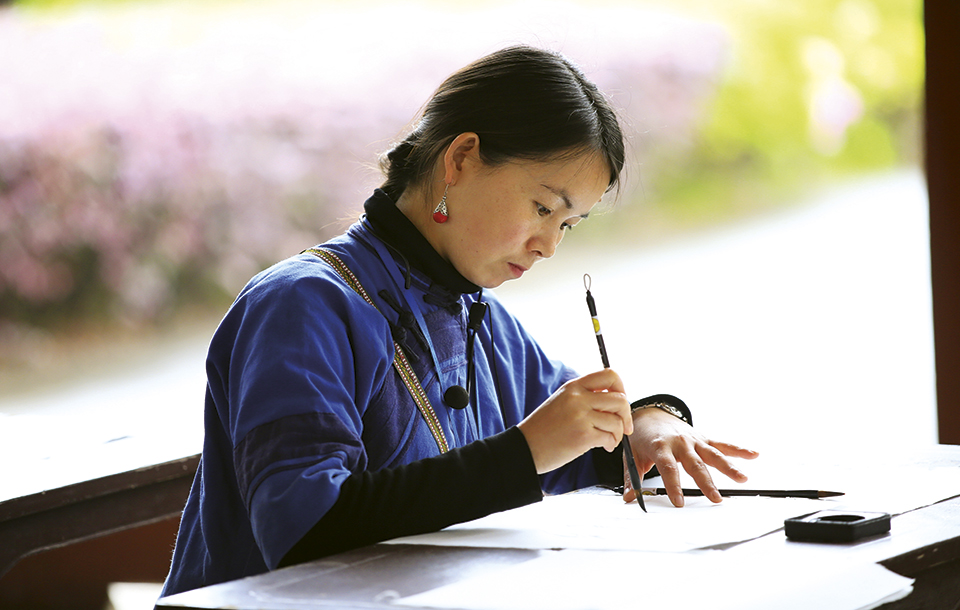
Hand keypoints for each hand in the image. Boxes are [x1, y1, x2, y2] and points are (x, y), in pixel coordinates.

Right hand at [517, 369, 632, 473]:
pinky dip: (611, 444)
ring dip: (618, 434)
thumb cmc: (543, 428)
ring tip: (609, 440)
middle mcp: (578, 398)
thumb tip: (613, 399)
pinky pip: (610, 437)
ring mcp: (581, 416)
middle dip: (626, 415)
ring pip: (617, 421)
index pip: (610, 375)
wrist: (525, 447)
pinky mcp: (583, 436)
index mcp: (573, 387)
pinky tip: (604, 447)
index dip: (621, 388)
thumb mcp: (561, 401)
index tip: (620, 402)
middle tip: (624, 427)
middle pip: (620, 399)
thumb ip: (584, 396)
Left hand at [622, 408, 758, 506]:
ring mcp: (693, 440)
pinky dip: (739, 450)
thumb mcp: (631, 456)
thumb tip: (629, 498)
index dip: (673, 485)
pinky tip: (754, 454)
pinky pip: (722, 444)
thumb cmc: (641, 437)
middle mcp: (679, 442)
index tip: (678, 502)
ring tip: (743, 478)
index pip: (668, 468)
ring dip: (729, 467)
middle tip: (715, 498)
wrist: (650, 415)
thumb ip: (632, 478)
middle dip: (706, 482)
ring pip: (713, 454)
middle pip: (695, 464)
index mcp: (660, 447)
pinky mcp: (703, 438)